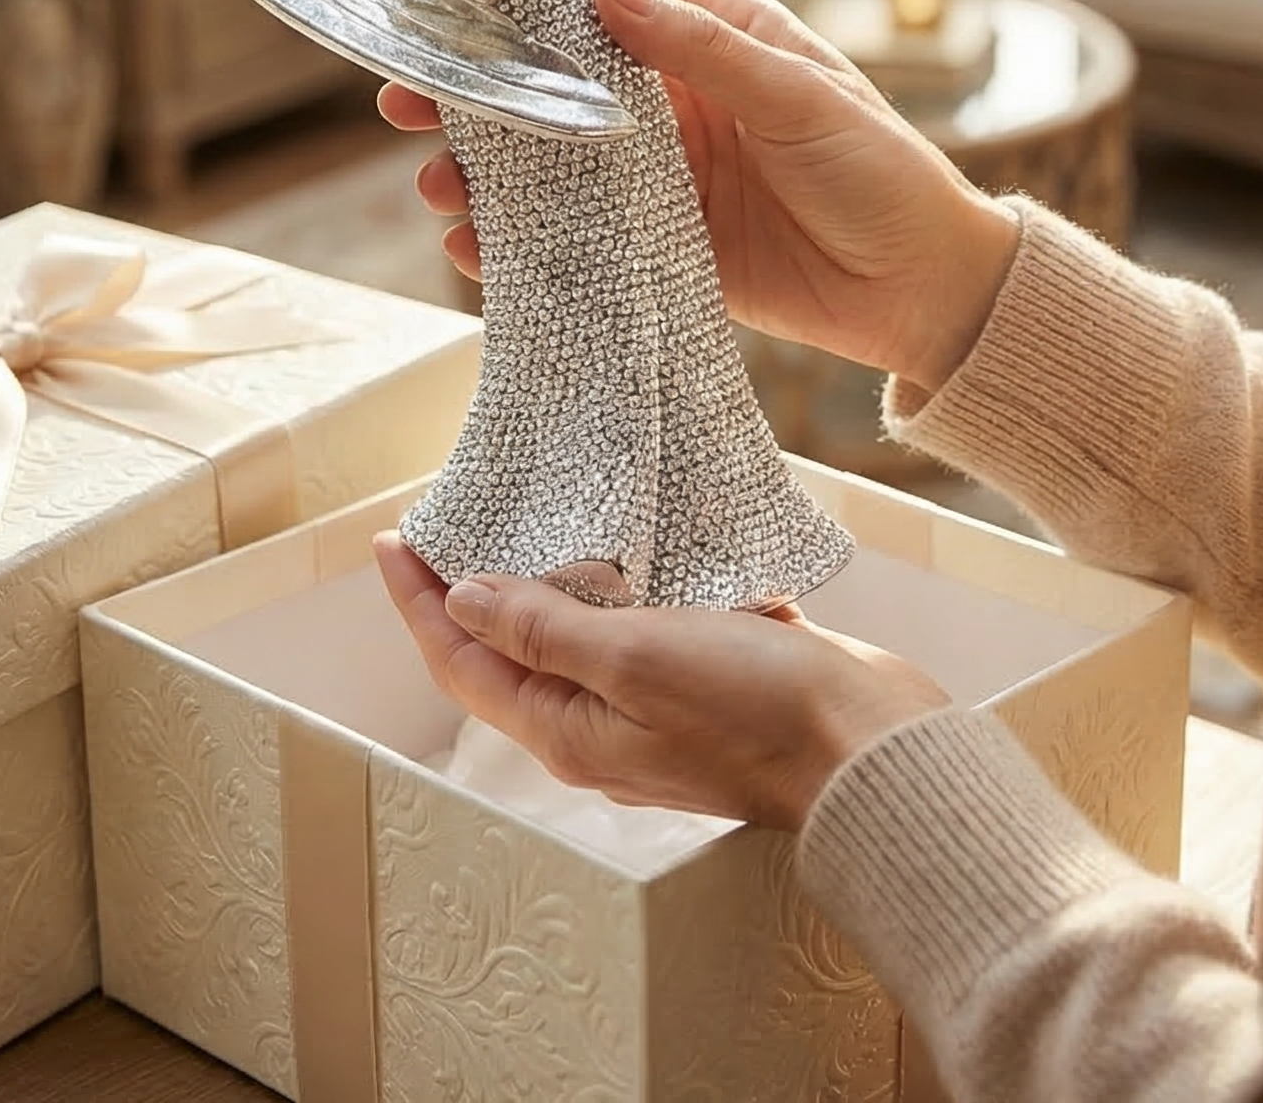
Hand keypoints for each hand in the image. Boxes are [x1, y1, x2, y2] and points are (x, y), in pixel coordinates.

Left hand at [374, 532, 949, 831]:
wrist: (869, 747)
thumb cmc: (754, 711)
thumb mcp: (633, 659)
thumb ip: (545, 630)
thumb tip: (464, 600)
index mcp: (569, 730)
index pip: (465, 662)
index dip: (421, 602)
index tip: (392, 539)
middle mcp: (602, 723)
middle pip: (511, 652)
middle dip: (472, 590)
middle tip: (450, 519)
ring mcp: (656, 704)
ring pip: (578, 636)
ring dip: (549, 579)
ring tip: (526, 515)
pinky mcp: (707, 678)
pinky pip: (644, 625)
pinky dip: (625, 582)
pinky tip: (632, 537)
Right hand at [379, 0, 1019, 391]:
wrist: (927, 292)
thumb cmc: (883, 170)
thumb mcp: (798, 97)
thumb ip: (701, 48)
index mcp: (717, 40)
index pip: (610, 4)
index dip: (532, 6)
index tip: (458, 8)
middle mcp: (680, 101)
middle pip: (562, 87)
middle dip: (487, 97)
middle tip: (412, 105)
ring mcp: (666, 177)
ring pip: (557, 165)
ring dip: (494, 175)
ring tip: (438, 189)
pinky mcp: (662, 246)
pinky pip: (579, 237)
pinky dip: (525, 245)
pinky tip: (477, 251)